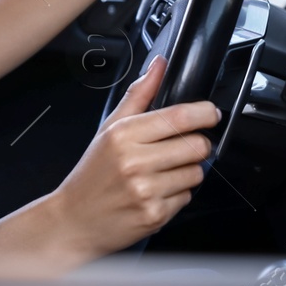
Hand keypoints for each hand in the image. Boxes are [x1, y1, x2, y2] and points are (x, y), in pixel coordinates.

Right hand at [46, 55, 219, 259]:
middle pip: (196, 145)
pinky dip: (178, 194)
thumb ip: (138, 95)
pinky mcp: (155, 215)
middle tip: (180, 148)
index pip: (178, 117)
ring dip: (187, 171)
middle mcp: (134, 162)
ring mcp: (146, 190)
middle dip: (196, 145)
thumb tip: (159, 65)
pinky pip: (187, 197)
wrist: (75, 220)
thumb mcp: (109, 129)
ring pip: (196, 172)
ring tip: (162, 173)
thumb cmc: (92, 174)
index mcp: (123, 135)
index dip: (204, 113)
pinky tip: (156, 192)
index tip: (210, 113)